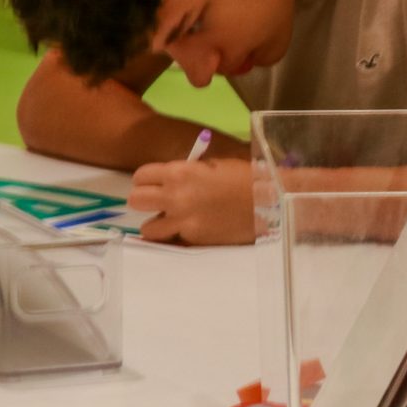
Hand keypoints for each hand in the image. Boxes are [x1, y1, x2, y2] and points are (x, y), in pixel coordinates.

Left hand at [127, 157, 253, 244]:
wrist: (271, 202)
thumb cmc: (246, 178)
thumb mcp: (212, 166)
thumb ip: (187, 172)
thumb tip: (172, 180)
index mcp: (179, 173)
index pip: (140, 177)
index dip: (146, 181)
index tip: (155, 185)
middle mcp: (175, 197)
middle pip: (135, 201)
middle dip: (144, 202)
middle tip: (157, 204)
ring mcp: (184, 221)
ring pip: (148, 229)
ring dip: (158, 225)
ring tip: (173, 222)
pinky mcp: (195, 240)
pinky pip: (174, 241)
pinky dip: (179, 237)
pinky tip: (193, 230)